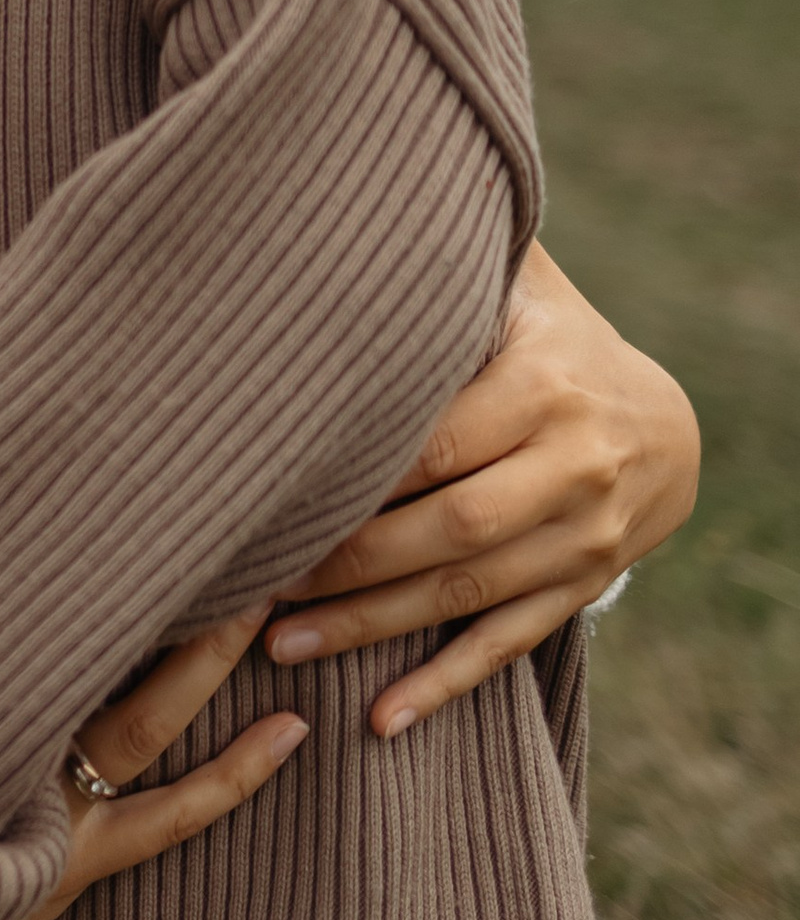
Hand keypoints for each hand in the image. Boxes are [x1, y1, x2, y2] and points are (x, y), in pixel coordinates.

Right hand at [0, 491, 304, 919]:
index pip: (36, 594)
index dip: (90, 534)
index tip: (135, 466)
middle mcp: (5, 738)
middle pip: (101, 643)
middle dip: (169, 578)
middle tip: (234, 507)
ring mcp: (49, 805)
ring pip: (146, 718)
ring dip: (206, 656)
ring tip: (271, 592)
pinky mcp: (77, 863)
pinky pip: (173, 816)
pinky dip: (237, 777)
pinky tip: (294, 731)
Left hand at [260, 241, 699, 738]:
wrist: (666, 421)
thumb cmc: (551, 338)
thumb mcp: (520, 286)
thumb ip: (450, 260)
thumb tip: (353, 201)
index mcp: (546, 382)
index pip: (438, 438)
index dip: (356, 473)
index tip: (268, 492)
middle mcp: (575, 463)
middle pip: (450, 525)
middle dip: (349, 562)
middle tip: (253, 583)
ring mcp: (586, 535)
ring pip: (471, 593)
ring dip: (374, 626)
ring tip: (281, 646)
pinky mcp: (584, 587)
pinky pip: (511, 642)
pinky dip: (446, 683)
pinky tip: (383, 719)